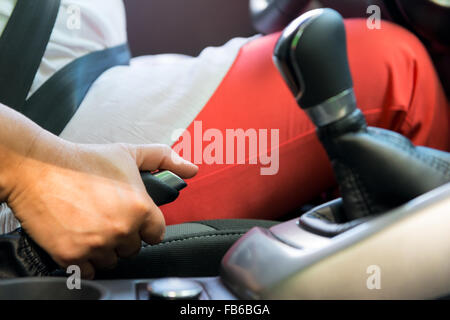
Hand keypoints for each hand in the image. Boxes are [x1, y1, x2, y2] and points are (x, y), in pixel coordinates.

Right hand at [3, 133, 196, 278]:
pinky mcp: (73, 255)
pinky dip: (85, 261)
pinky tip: (80, 239)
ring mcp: (97, 244)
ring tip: (93, 227)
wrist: (38, 169)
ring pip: (112, 260)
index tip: (135, 220)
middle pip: (134, 248)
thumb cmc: (83, 161)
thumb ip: (164, 160)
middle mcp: (122, 228)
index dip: (146, 226)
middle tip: (108, 218)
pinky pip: (89, 271)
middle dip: (125, 236)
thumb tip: (191, 169)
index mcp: (140, 207)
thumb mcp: (129, 154)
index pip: (157, 233)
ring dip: (105, 249)